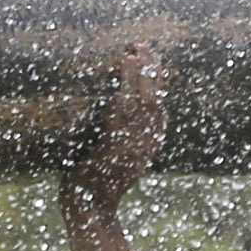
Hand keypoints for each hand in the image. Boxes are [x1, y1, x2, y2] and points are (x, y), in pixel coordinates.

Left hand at [65, 43, 165, 216]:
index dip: (155, 75)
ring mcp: (132, 150)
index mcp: (150, 139)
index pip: (158, 100)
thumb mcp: (119, 149)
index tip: (149, 52)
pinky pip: (119, 132)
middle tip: (142, 44)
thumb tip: (121, 98)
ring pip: (139, 109)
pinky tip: (117, 97)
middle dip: (149, 69)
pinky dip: (120, 114)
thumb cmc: (99, 176)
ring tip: (129, 56)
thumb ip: (124, 126)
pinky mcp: (115, 158)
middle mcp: (146, 143)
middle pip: (154, 98)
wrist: (92, 206)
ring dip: (134, 81)